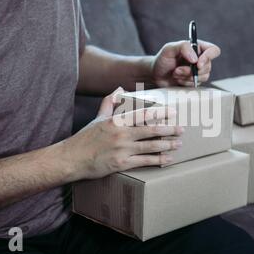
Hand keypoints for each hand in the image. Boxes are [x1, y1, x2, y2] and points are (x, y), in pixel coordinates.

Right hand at [62, 88, 183, 180]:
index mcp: (116, 121)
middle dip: (169, 130)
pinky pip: (144, 161)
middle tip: (182, 129)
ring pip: (151, 147)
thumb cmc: (85, 138)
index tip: (173, 112)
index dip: (160, 113)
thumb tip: (119, 89)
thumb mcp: (97, 118)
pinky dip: (158, 160)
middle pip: (151, 131)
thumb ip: (109, 102)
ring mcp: (122, 150)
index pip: (143, 114)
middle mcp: (121, 134)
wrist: (71, 159)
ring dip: (167, 145)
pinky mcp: (122, 164)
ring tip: (179, 143)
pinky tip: (168, 159)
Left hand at [152, 40, 220, 86]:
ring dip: (187, 77)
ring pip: (204, 77)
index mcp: (197, 48)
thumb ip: (183, 47)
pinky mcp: (195, 81)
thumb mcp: (169, 49)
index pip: (213, 50)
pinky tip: (177, 79)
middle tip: (177, 70)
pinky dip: (186, 83)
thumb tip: (195, 59)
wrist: (156, 75)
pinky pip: (196, 84)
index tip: (197, 64)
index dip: (208, 57)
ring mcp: (198, 71)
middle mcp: (200, 59)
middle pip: (208, 66)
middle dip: (191, 70)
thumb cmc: (162, 59)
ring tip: (175, 73)